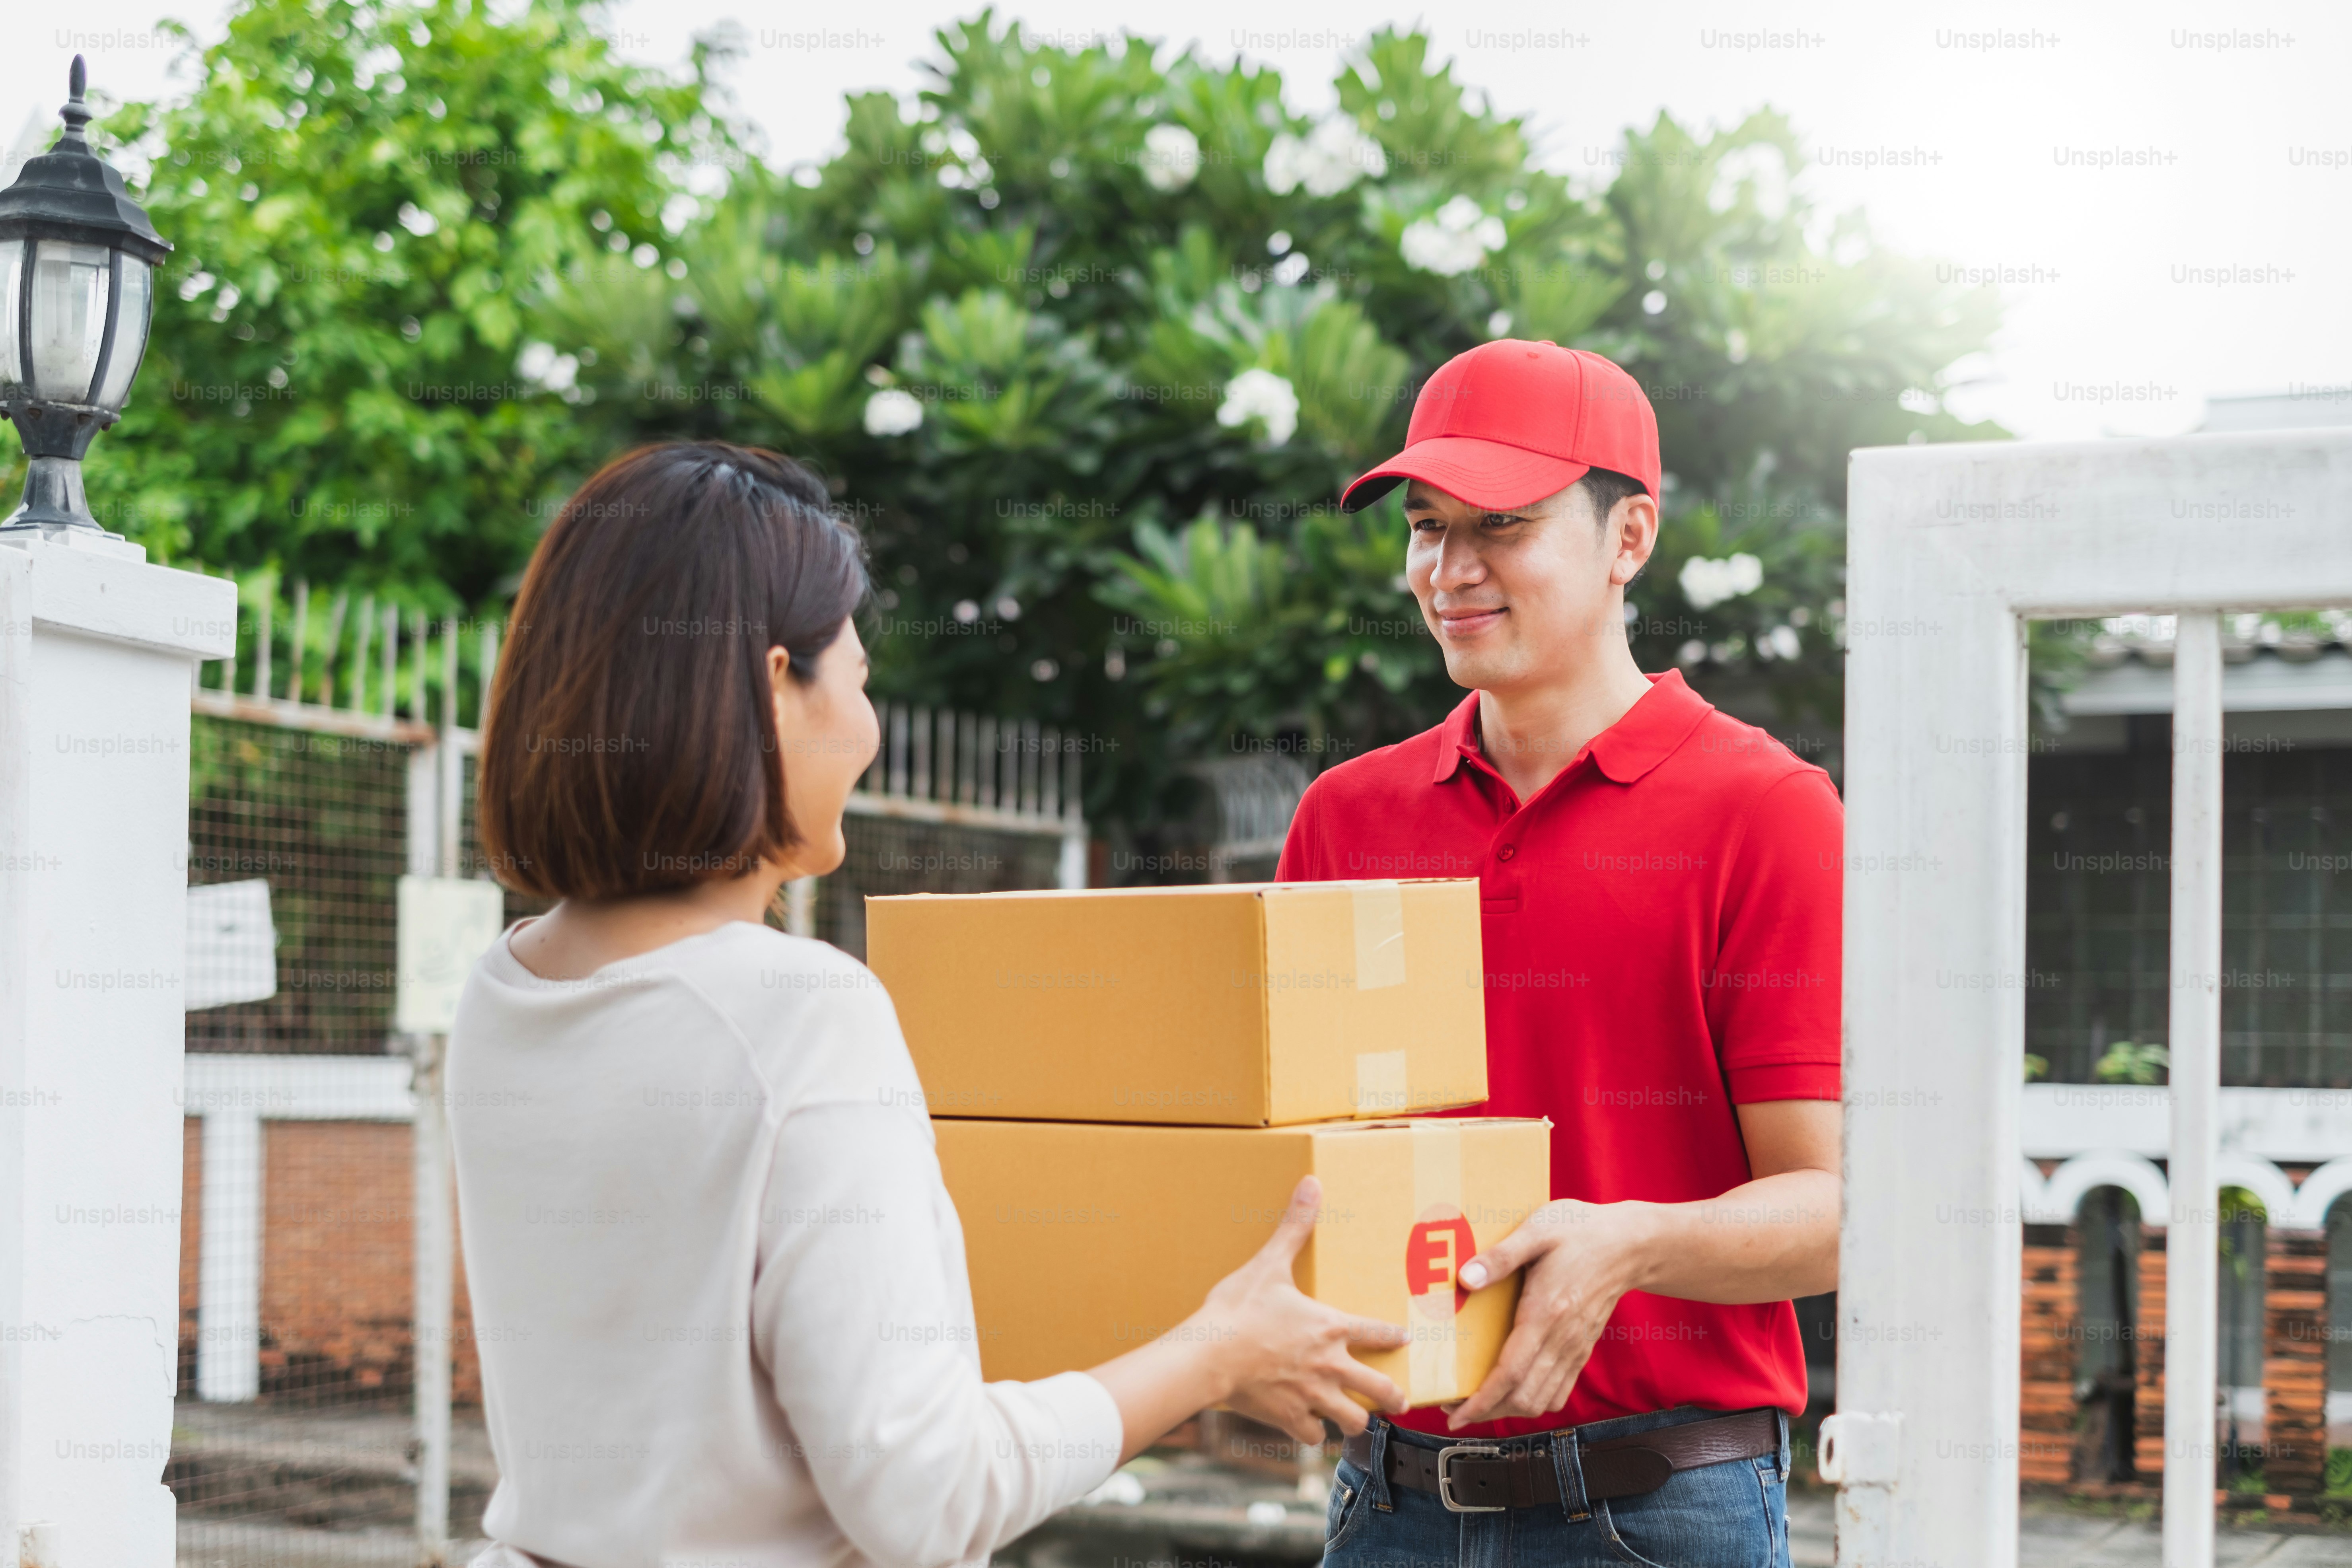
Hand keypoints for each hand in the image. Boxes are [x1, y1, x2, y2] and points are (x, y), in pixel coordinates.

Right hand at [1189, 1176, 1408, 1443]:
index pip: (1376, 1332)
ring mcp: (1313, 1397)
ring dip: (1355, 1420)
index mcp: (1331, 1328)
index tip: (1406, 1338)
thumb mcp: (1269, 1263)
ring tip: (1356, 1420)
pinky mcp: (1290, 1418)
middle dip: (1394, 1395)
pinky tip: (1310, 1429)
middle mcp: (1331, 1366)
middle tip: (1400, 1399)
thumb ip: (1294, 1226)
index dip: (1394, 1335)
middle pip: (1379, 1388)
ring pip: (1353, 1420)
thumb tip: (1312, 1182)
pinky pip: (1313, 1436)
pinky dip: (1313, 1433)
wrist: (1209, 1356)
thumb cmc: (1239, 1309)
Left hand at [1442, 1199, 1649, 1428]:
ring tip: (1478, 1404)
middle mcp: (1562, 1339)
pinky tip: (1513, 1394)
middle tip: (1455, 1407)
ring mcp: (1575, 1348)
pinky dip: (1534, 1401)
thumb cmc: (1580, 1232)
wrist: (1629, 1245)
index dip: (1482, 1399)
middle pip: (1523, 1397)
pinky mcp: (1582, 1349)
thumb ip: (1500, 1256)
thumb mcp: (1536, 1231)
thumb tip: (1465, 1278)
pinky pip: (1559, 1390)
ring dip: (1508, 1410)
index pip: (1511, 1373)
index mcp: (1546, 1313)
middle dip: (1487, 1410)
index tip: (1456, 1413)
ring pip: (1541, 1400)